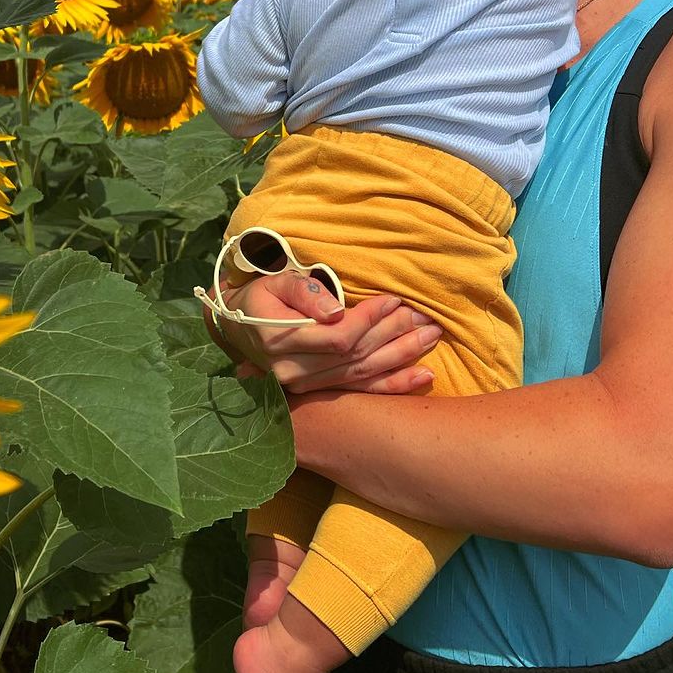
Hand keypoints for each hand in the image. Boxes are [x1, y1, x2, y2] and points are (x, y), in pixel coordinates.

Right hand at [207, 271, 441, 394]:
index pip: (338, 336)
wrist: (240, 327)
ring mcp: (307, 385)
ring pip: (363, 373)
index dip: (369, 320)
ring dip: (401, 356)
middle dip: (394, 334)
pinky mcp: (320, 390)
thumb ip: (303, 293)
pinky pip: (361, 390)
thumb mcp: (276, 281)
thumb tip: (335, 312)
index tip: (394, 299)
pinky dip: (394, 384)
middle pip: (356, 356)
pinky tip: (424, 376)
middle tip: (426, 318)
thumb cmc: (262, 296)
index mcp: (282, 341)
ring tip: (432, 337)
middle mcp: (294, 370)